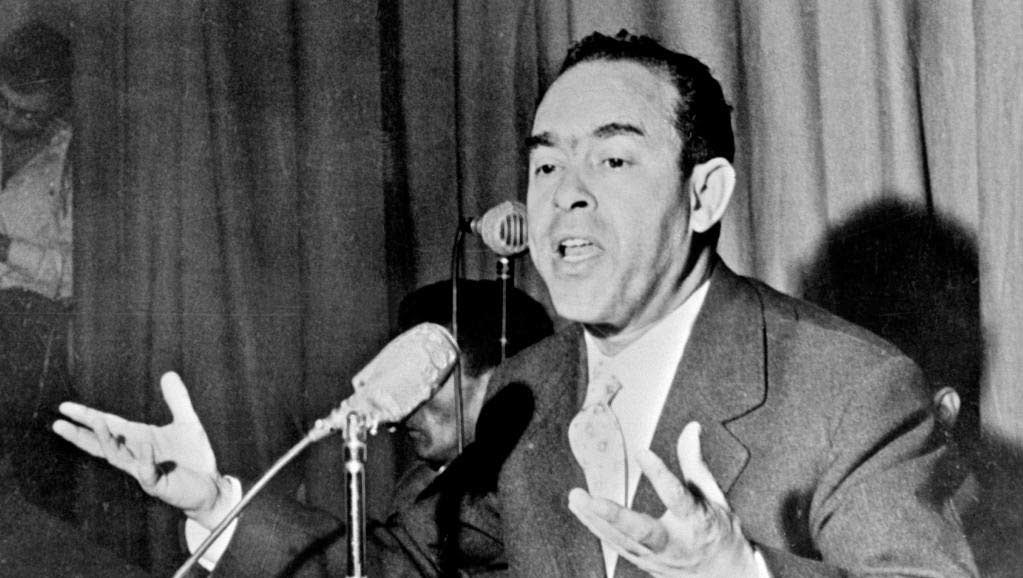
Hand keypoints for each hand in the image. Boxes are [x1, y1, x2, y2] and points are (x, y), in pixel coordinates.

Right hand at [53, 371, 232, 527]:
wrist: (210, 486)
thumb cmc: (193, 457)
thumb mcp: (187, 423)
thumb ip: (177, 400)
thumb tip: (168, 373)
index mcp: (138, 439)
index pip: (108, 425)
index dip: (87, 417)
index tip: (64, 407)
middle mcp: (135, 455)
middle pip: (102, 444)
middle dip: (81, 433)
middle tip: (59, 423)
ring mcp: (144, 471)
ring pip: (118, 457)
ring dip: (107, 440)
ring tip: (98, 422)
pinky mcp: (158, 484)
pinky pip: (148, 472)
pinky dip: (145, 459)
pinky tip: (145, 445)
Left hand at [568, 422, 758, 576]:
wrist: (726, 576)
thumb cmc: (719, 531)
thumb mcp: (714, 496)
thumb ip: (695, 462)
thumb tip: (691, 427)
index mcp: (697, 521)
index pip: (677, 497)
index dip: (659, 473)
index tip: (643, 451)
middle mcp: (675, 543)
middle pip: (642, 531)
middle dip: (614, 516)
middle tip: (590, 499)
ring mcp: (657, 557)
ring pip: (622, 540)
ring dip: (595, 519)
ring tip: (576, 497)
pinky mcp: (644, 563)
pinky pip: (616, 545)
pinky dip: (596, 527)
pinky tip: (581, 510)